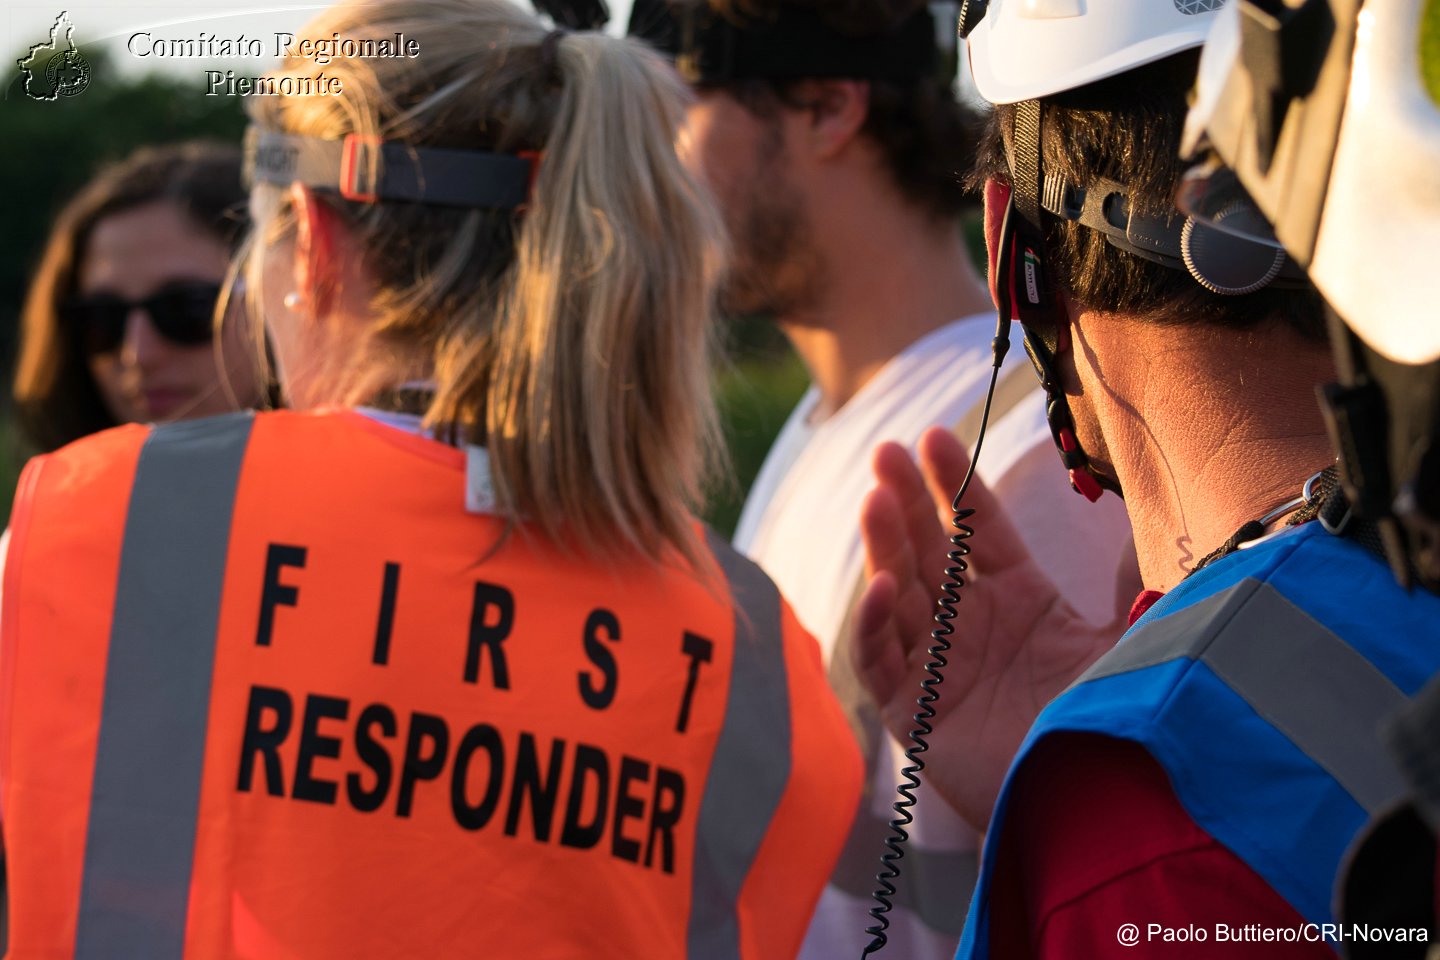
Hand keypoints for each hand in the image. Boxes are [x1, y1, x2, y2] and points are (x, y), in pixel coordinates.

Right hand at [852, 427, 1129, 830]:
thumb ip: (1135, 580)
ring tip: (876, 497)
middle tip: (885, 449)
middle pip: (929, 550)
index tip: (934, 434)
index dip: (956, 483)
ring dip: (883, 546)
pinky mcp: (912, 714)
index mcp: (1021, 601)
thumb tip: (1150, 516)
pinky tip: (884, 587)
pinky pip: (881, 661)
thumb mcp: (1133, 640)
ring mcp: (938, 667)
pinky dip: (876, 625)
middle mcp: (973, 626)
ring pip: (897, 594)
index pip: (977, 529)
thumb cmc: (1119, 722)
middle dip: (906, 499)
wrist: (1106, 810)